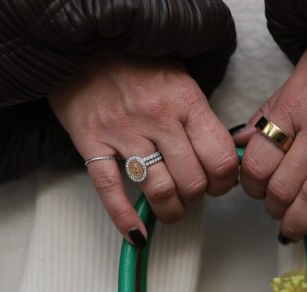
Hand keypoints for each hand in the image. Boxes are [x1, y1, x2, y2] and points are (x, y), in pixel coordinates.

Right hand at [49, 55, 238, 244]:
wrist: (83, 43)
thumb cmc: (135, 63)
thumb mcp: (180, 78)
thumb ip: (199, 117)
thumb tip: (223, 157)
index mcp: (185, 99)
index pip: (219, 158)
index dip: (223, 181)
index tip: (218, 184)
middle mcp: (157, 117)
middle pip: (192, 180)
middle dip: (196, 197)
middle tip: (191, 194)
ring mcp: (122, 131)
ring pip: (159, 190)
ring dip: (170, 210)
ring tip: (170, 209)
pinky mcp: (91, 143)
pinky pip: (111, 191)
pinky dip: (125, 218)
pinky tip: (136, 234)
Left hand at [237, 37, 306, 240]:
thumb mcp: (302, 71)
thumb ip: (273, 108)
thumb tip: (245, 140)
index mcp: (296, 104)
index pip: (259, 160)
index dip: (250, 184)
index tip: (254, 190)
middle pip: (283, 185)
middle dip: (272, 207)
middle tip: (274, 210)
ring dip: (300, 221)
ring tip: (295, 228)